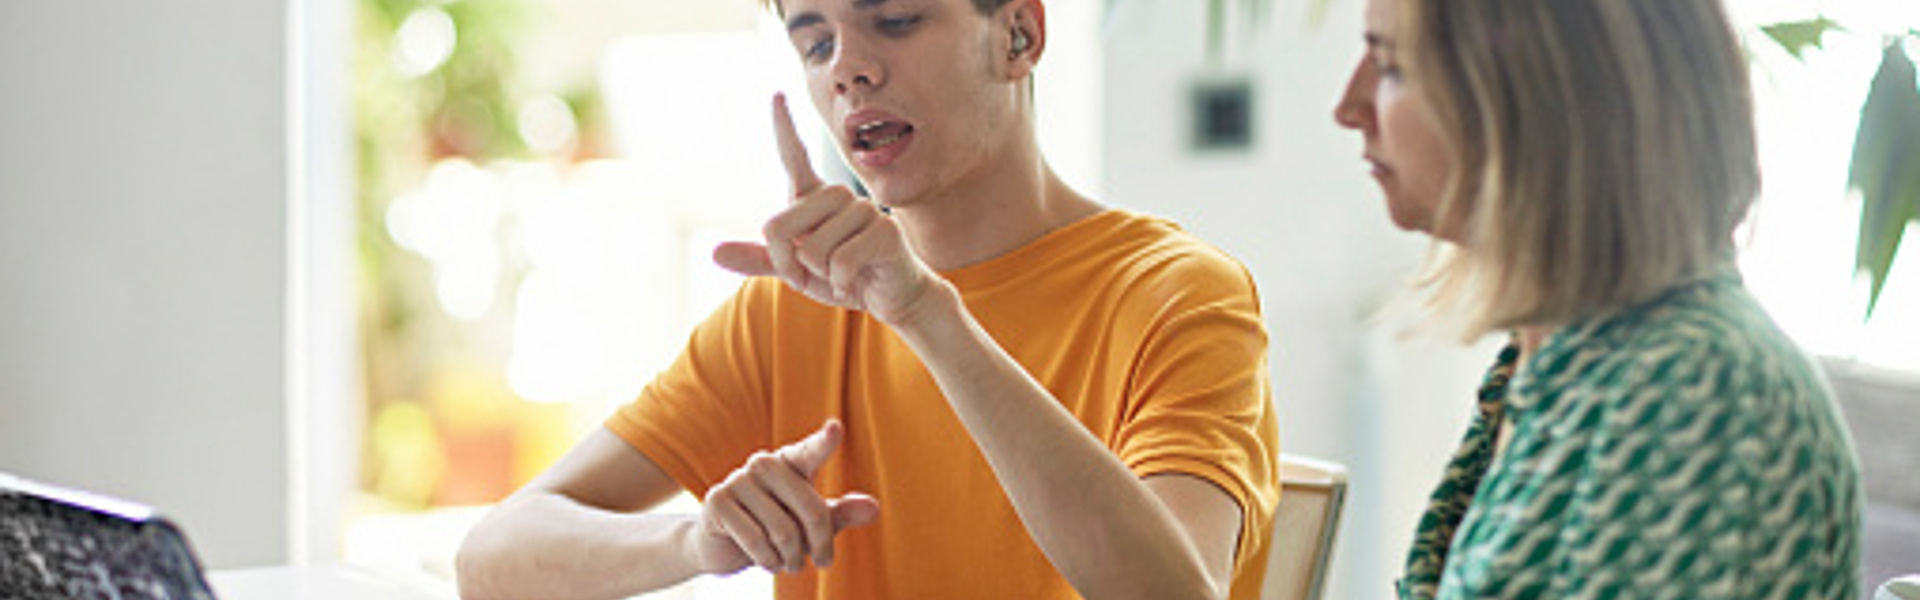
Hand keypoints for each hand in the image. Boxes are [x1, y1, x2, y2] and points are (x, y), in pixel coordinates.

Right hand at [688, 420, 880, 574]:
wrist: (723, 546)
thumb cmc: (777, 528)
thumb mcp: (813, 523)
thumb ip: (842, 513)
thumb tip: (874, 508)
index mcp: (791, 461)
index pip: (811, 452)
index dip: (824, 442)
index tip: (836, 428)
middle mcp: (764, 464)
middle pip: (811, 510)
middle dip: (821, 544)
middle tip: (823, 562)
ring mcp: (738, 479)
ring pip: (783, 531)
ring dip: (792, 558)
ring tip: (792, 565)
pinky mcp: (718, 501)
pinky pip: (756, 540)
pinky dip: (769, 561)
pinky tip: (770, 563)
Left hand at [712, 93, 943, 325]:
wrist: (887, 297)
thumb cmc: (842, 277)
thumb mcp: (797, 271)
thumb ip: (761, 260)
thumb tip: (714, 253)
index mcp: (814, 197)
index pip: (794, 155)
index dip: (783, 126)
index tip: (775, 95)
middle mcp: (838, 195)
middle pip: (780, 226)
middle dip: (789, 263)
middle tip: (815, 273)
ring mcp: (864, 210)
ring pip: (812, 250)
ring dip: (820, 275)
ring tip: (842, 275)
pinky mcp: (885, 232)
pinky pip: (840, 262)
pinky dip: (841, 283)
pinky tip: (858, 280)